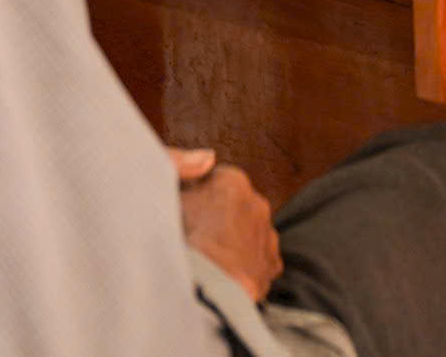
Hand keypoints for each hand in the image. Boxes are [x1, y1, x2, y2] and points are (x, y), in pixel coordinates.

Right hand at [174, 151, 279, 301]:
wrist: (211, 286)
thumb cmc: (187, 240)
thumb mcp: (173, 196)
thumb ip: (183, 170)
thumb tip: (204, 159)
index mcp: (232, 181)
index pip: (213, 181)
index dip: (198, 197)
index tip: (186, 213)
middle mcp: (257, 203)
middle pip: (234, 207)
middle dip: (220, 219)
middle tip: (198, 238)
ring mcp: (267, 235)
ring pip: (249, 233)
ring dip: (236, 242)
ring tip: (213, 261)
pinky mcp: (272, 265)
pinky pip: (259, 261)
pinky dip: (247, 267)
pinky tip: (228, 275)